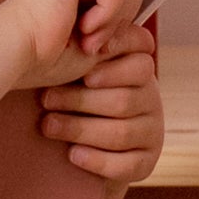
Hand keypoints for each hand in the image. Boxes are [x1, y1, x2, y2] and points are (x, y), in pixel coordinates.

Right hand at [0, 0, 135, 81]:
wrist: (15, 52)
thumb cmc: (44, 56)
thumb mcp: (93, 45)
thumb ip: (118, 34)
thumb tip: (147, 37)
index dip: (121, 21)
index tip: (97, 46)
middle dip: (120, 20)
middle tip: (92, 43)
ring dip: (113, 19)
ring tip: (87, 38)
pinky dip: (108, 13)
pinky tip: (84, 28)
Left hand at [41, 18, 162, 181]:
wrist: (84, 150)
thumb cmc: (75, 98)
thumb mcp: (77, 73)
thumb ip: (79, 54)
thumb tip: (56, 34)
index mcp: (139, 70)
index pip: (140, 60)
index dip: (113, 62)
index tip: (84, 62)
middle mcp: (152, 100)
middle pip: (122, 100)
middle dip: (79, 100)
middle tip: (45, 99)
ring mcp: (152, 132)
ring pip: (121, 132)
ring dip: (80, 129)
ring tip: (48, 126)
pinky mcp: (146, 163)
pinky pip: (126, 164)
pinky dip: (97, 160)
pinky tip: (73, 155)